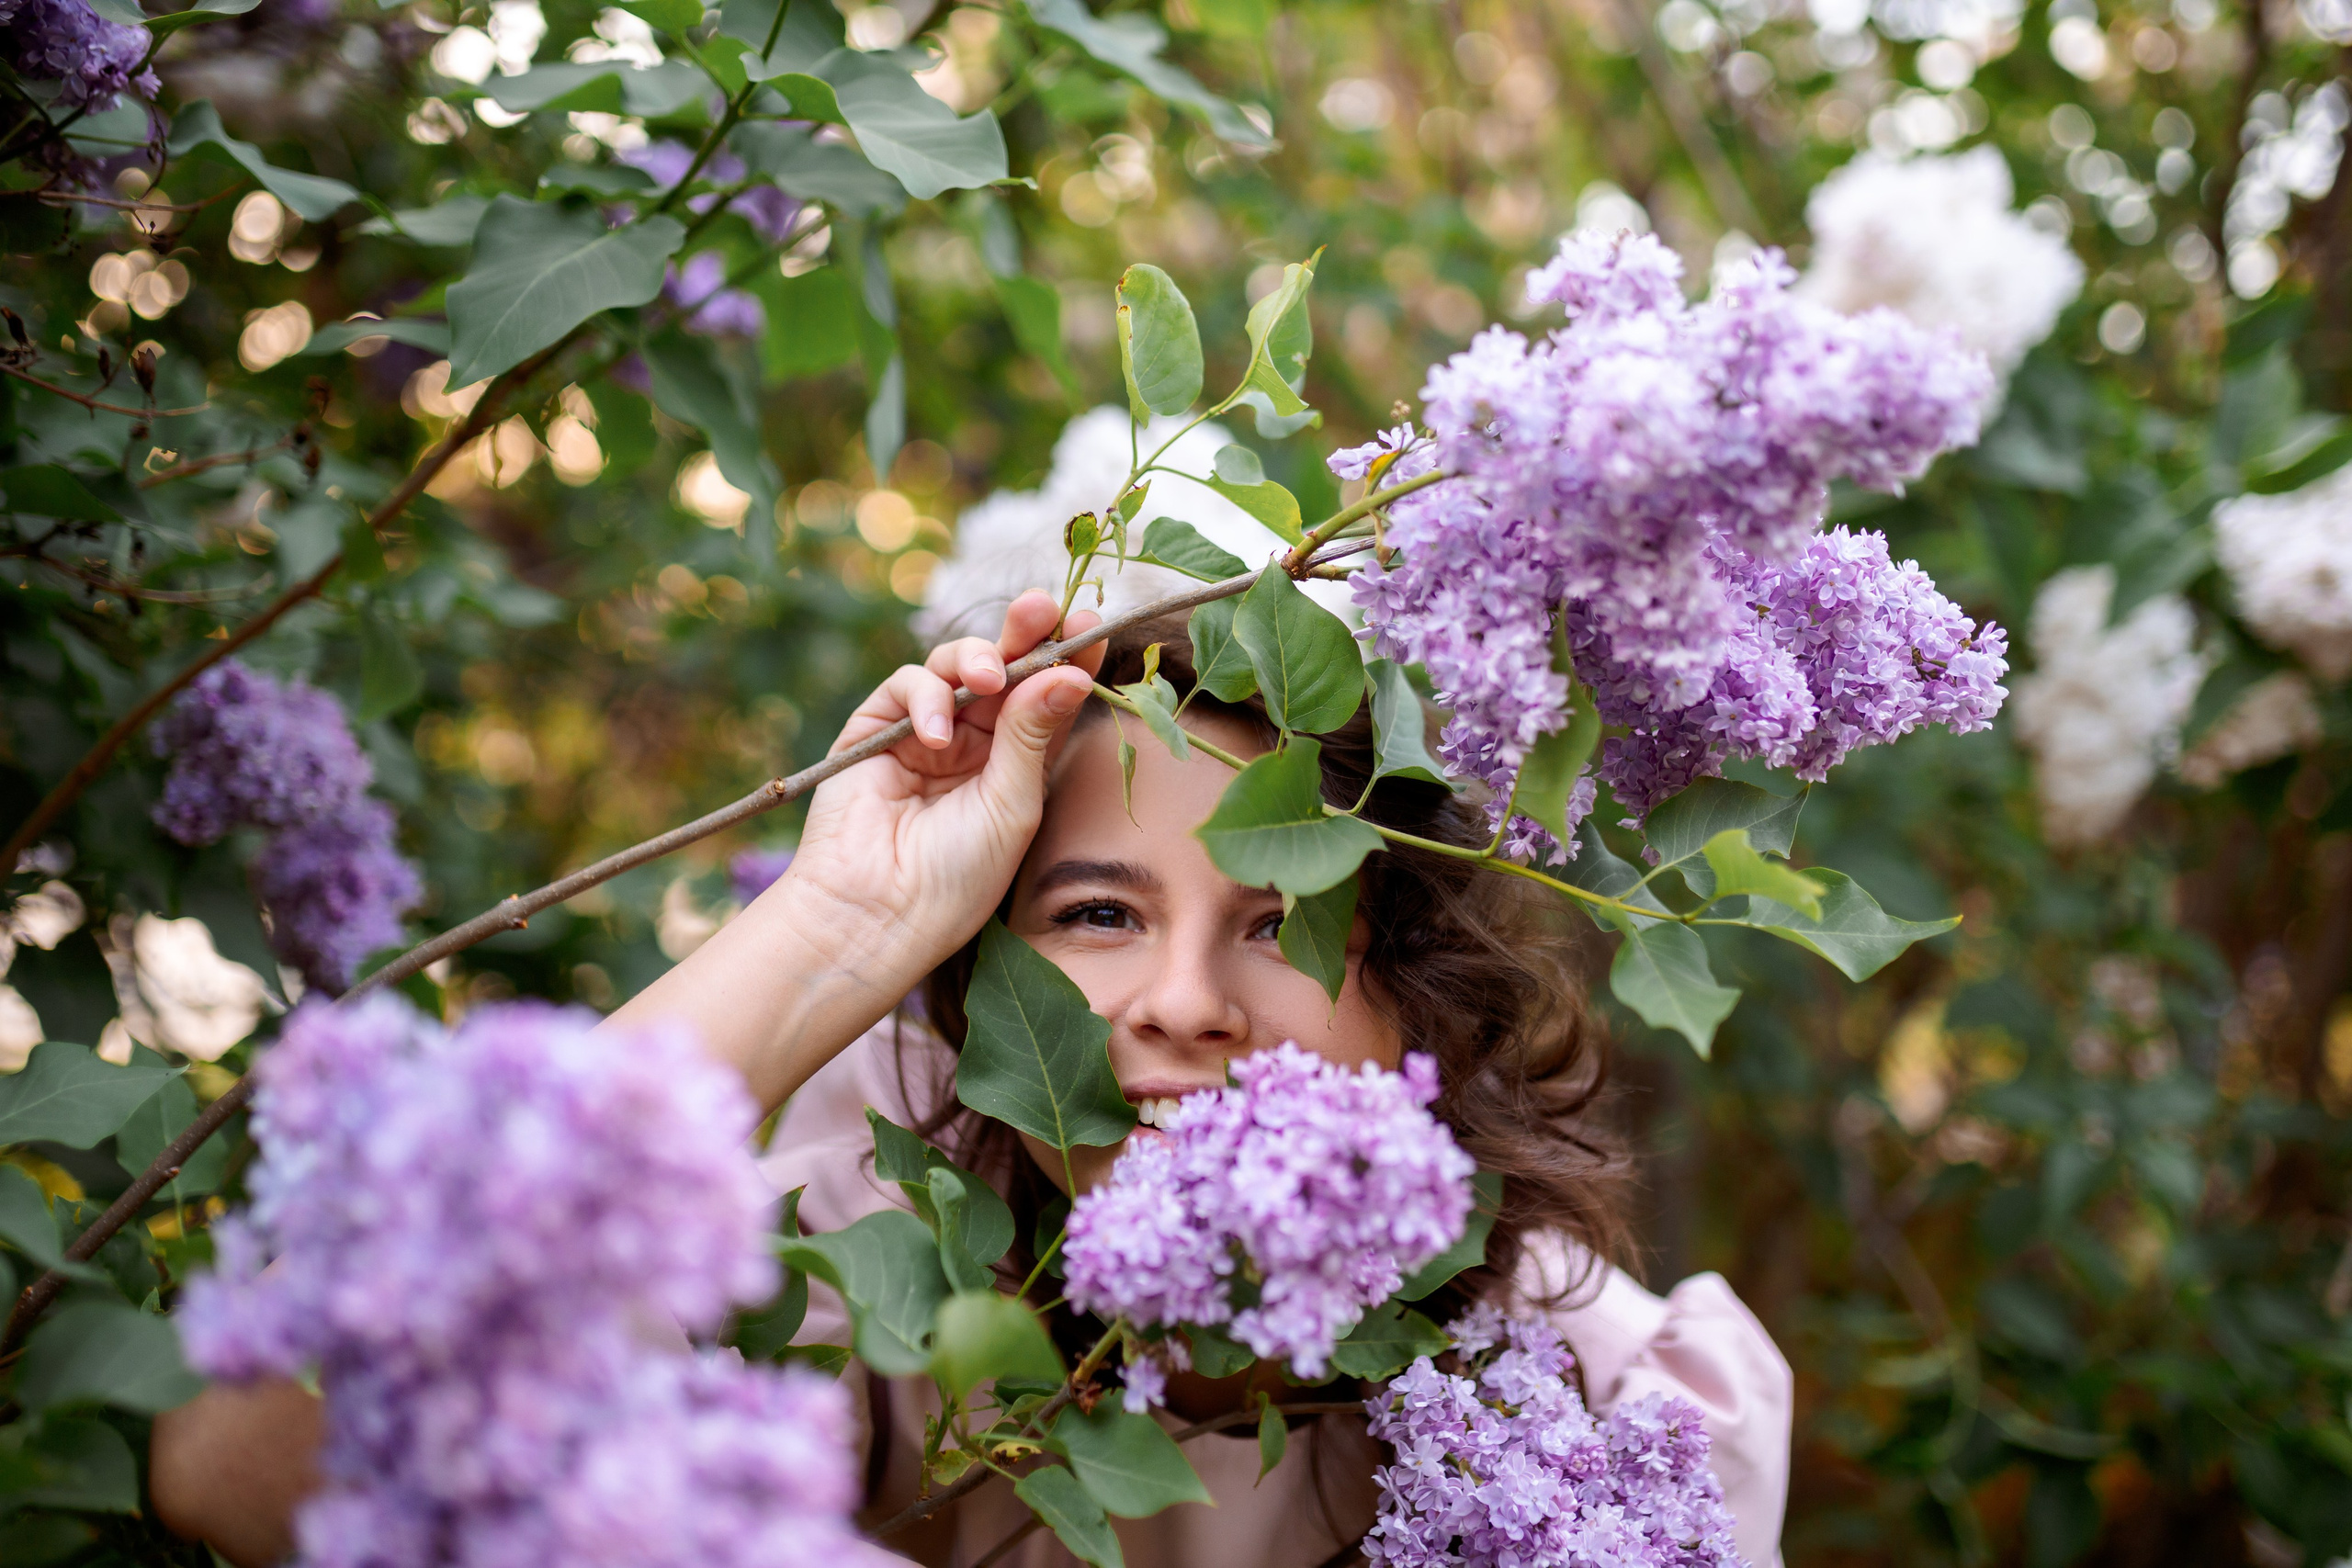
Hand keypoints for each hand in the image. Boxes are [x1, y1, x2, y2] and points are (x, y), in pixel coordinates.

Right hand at [779, 591, 1103, 978]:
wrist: (879, 914)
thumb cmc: (957, 877)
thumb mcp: (1013, 804)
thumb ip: (1033, 734)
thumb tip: (1070, 671)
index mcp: (1019, 760)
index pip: (1048, 696)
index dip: (1068, 658)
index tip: (1090, 624)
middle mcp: (976, 739)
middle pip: (1006, 666)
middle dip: (1025, 632)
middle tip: (1041, 607)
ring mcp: (925, 730)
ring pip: (957, 663)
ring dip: (978, 658)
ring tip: (990, 679)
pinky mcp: (876, 728)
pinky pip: (908, 684)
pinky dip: (927, 696)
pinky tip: (937, 734)